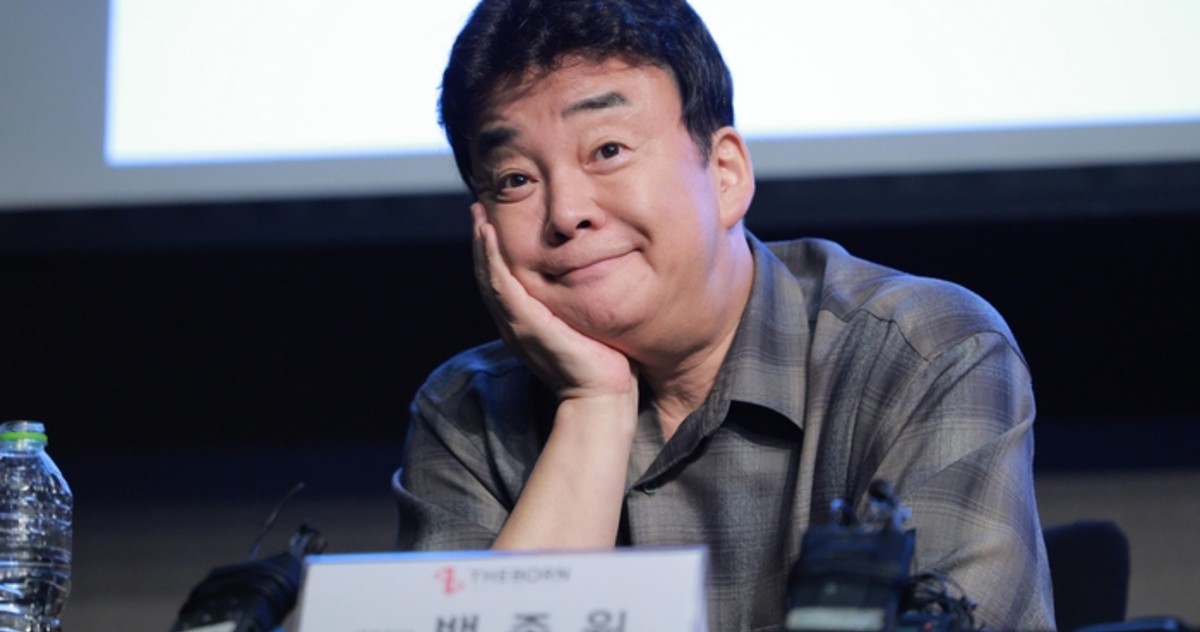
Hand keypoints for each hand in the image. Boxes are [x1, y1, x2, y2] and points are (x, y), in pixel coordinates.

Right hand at [471, 203, 635, 401]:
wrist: (603, 396)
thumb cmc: (602, 364)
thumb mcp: (584, 324)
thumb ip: (578, 305)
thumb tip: (592, 281)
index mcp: (525, 325)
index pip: (503, 282)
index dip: (495, 253)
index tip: (493, 225)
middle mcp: (514, 324)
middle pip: (489, 275)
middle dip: (483, 241)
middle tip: (477, 209)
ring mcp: (517, 324)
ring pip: (490, 276)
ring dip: (482, 243)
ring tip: (479, 215)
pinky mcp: (525, 324)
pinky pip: (501, 284)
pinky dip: (492, 258)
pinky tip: (489, 234)